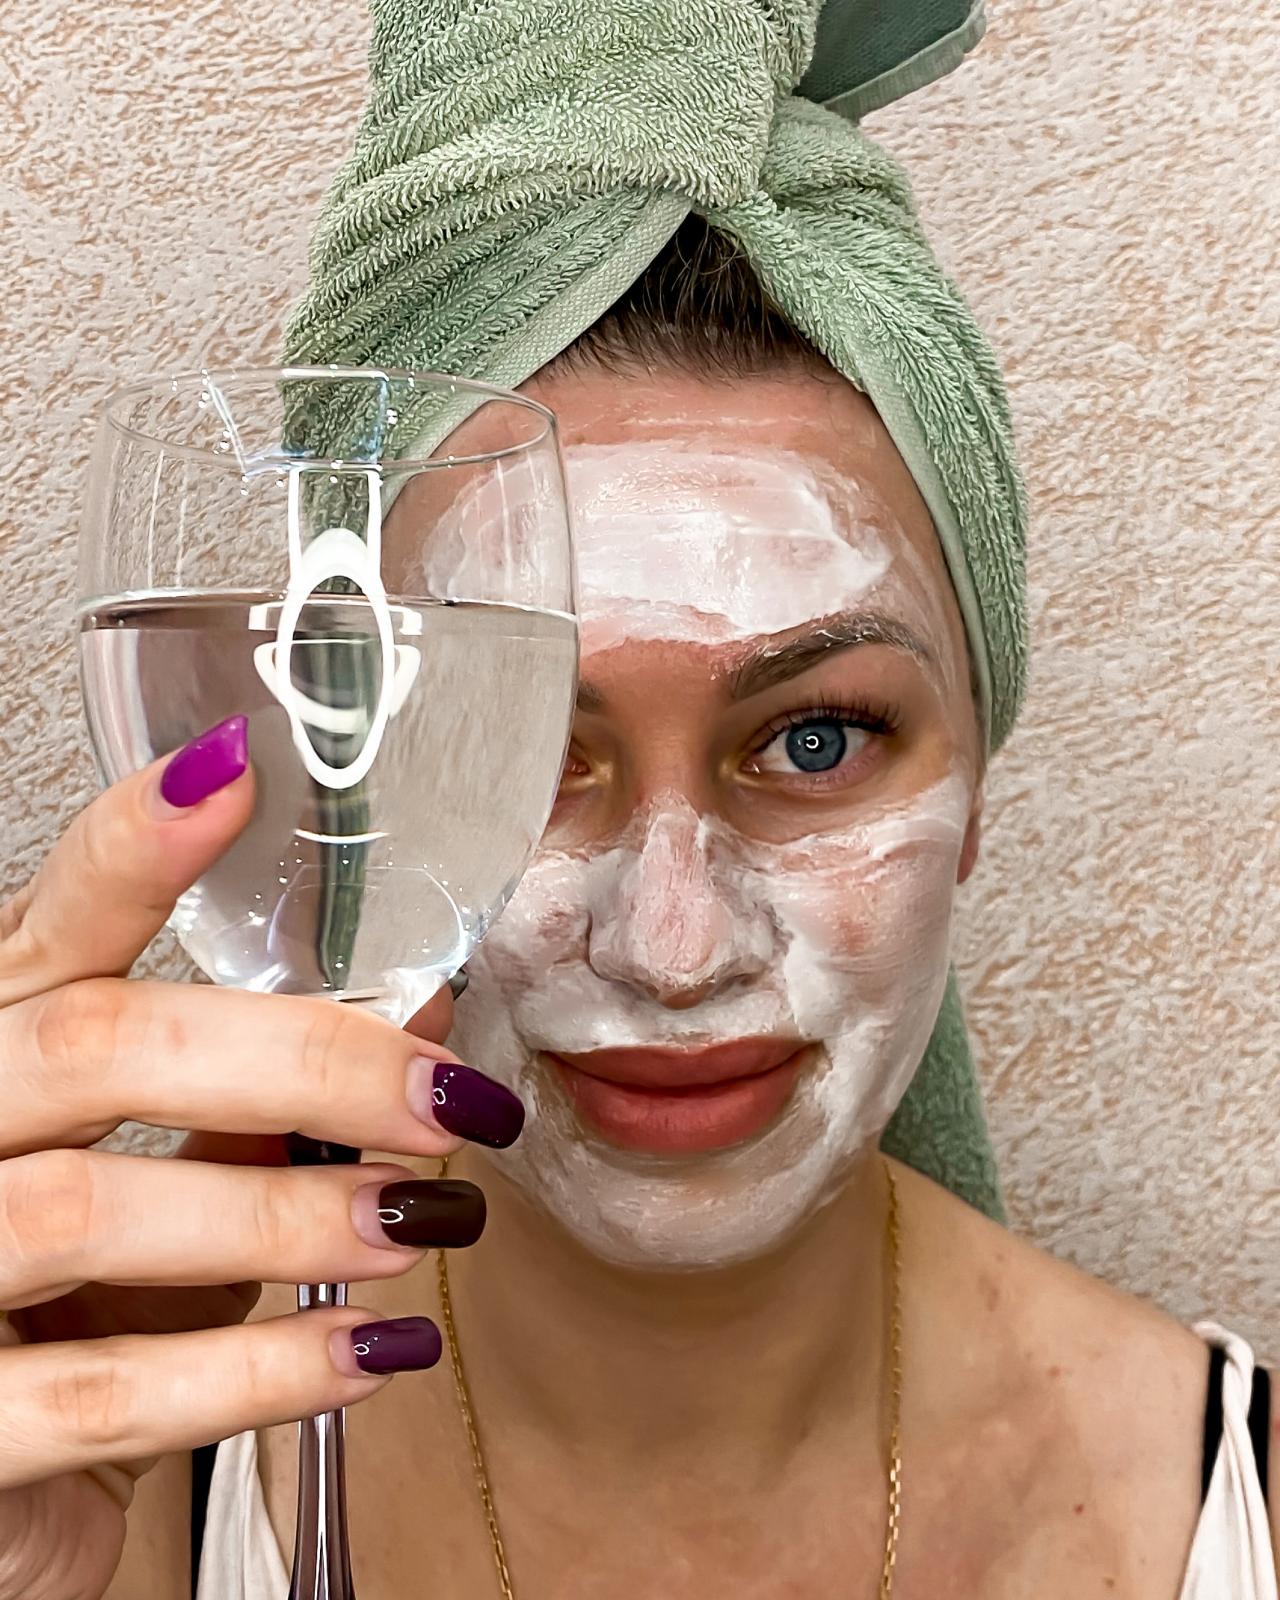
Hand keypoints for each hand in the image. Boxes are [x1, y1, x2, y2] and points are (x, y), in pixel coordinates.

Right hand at [0, 723, 522, 1598]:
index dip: (132, 848)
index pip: (47, 927)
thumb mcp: (136, 1191)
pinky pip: (107, 1392)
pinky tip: (377, 1349)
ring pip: (89, 1208)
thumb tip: (408, 1030)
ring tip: (424, 1219)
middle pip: (95, 1047)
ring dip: (291, 1217)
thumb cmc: (60, 1306)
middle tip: (445, 1099)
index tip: (237, 772)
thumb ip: (231, 1115)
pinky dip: (266, 1369)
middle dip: (299, 1062)